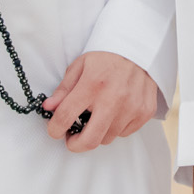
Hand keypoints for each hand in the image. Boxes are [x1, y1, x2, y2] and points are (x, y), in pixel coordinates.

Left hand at [42, 51, 159, 151]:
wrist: (140, 49)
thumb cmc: (107, 58)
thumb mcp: (80, 66)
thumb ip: (64, 89)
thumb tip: (48, 107)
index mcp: (92, 84)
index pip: (65, 116)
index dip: (54, 129)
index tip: (54, 130)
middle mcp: (113, 98)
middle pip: (89, 140)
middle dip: (75, 144)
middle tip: (72, 137)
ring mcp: (131, 107)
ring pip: (107, 138)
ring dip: (97, 132)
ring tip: (97, 116)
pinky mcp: (145, 112)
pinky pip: (124, 133)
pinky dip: (116, 127)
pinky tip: (114, 112)